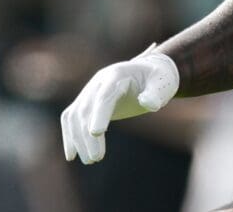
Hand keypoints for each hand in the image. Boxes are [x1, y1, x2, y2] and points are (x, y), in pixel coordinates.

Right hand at [60, 47, 178, 164]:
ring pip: (75, 115)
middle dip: (87, 135)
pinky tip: (71, 155)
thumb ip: (155, 94)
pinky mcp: (87, 101)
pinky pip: (72, 117)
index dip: (99, 113)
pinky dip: (69, 135)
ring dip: (78, 139)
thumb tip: (148, 104)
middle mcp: (99, 81)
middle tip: (96, 159)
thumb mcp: (162, 84)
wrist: (148, 72)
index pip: (104, 96)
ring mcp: (91, 90)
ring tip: (90, 161)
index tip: (96, 133)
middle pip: (87, 108)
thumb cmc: (158, 79)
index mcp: (117, 74)